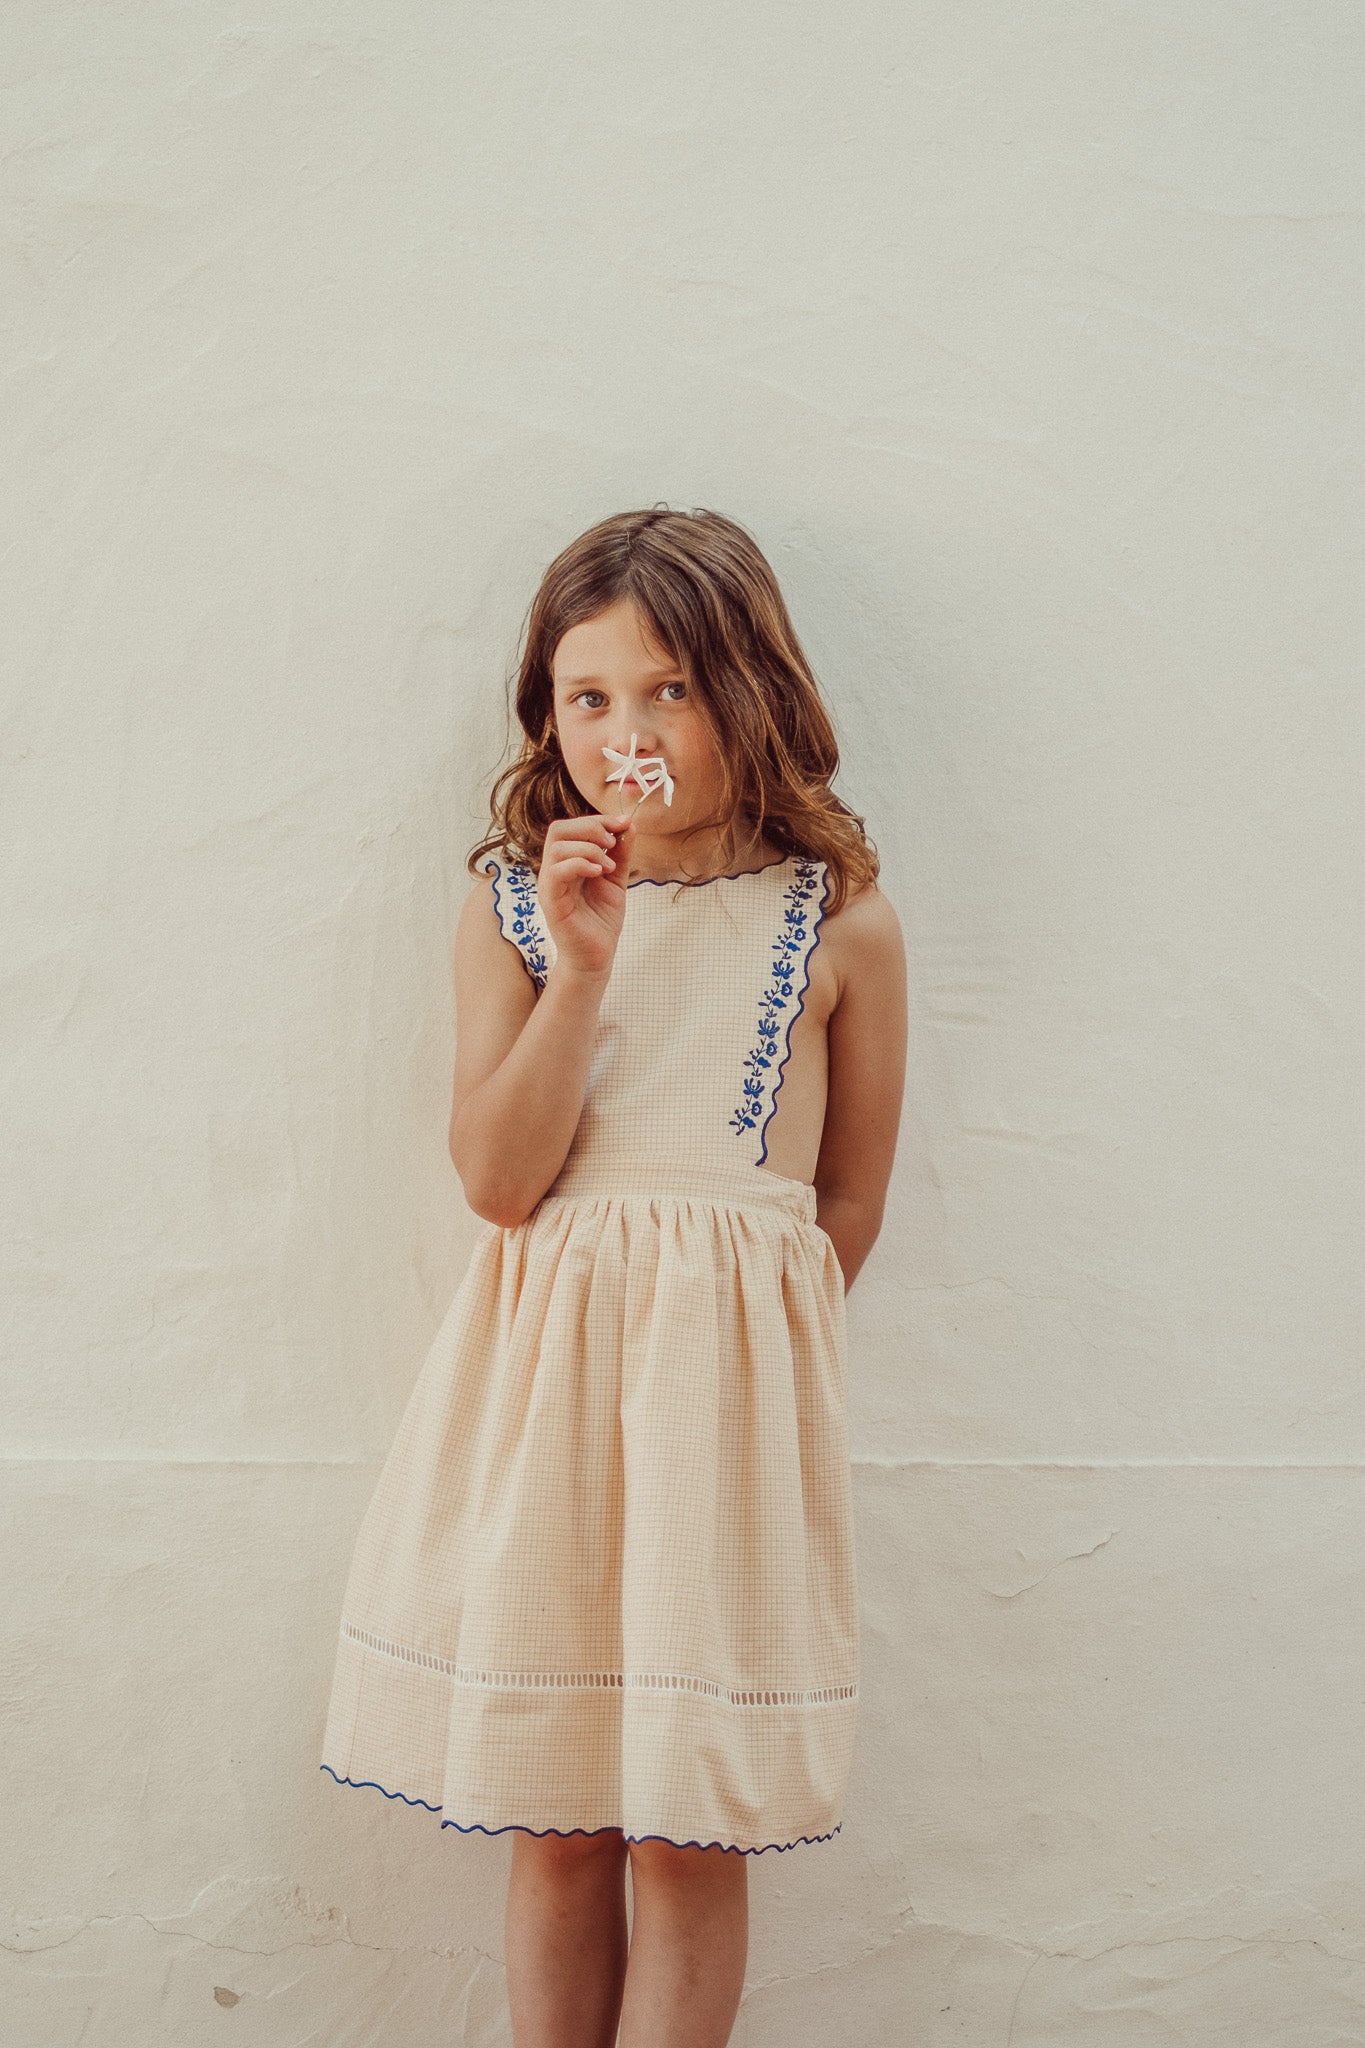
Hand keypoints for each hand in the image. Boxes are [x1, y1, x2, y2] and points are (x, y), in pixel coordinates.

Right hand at [537, 808, 637, 975]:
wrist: (597, 956)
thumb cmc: (602, 920)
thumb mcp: (616, 880)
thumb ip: (621, 854)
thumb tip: (629, 824)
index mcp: (567, 862)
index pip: (572, 827)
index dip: (598, 820)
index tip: (624, 822)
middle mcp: (554, 870)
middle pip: (558, 830)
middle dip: (590, 827)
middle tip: (613, 842)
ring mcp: (550, 886)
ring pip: (557, 848)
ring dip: (588, 849)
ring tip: (609, 866)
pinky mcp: (551, 902)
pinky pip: (556, 872)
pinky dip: (580, 864)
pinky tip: (600, 873)